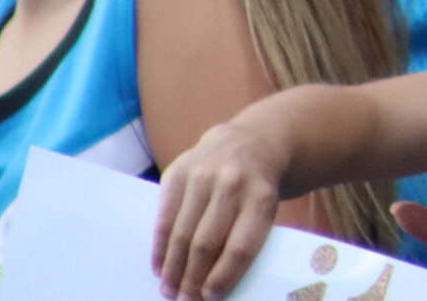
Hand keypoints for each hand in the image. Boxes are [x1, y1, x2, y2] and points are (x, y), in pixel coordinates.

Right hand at [152, 122, 284, 300]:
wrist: (251, 141)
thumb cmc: (257, 188)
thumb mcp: (266, 207)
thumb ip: (247, 236)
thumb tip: (218, 284)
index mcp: (262, 196)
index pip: (240, 246)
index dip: (223, 277)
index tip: (210, 298)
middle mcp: (232, 183)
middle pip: (207, 242)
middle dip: (193, 278)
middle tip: (185, 300)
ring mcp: (204, 174)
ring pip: (182, 233)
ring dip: (173, 268)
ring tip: (169, 290)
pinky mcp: (179, 170)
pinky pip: (164, 216)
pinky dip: (160, 247)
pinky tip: (159, 267)